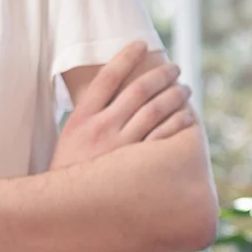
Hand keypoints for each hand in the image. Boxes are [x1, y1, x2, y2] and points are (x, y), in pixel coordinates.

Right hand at [52, 41, 195, 171]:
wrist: (63, 208)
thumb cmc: (69, 171)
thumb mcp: (70, 137)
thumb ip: (90, 115)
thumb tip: (108, 94)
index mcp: (82, 117)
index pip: (107, 77)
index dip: (126, 57)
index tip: (142, 44)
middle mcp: (102, 128)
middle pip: (138, 90)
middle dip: (161, 75)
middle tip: (175, 68)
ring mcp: (120, 147)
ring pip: (154, 111)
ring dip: (174, 96)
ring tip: (185, 89)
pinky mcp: (136, 166)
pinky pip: (163, 138)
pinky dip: (178, 123)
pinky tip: (187, 116)